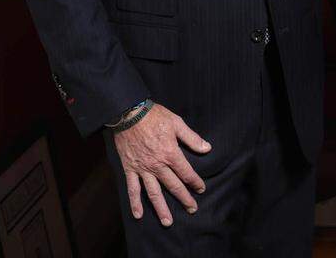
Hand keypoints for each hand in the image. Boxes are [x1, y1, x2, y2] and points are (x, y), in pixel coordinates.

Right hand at [113, 104, 211, 225]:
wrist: (128, 113)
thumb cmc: (154, 116)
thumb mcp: (177, 123)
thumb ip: (192, 138)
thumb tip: (207, 148)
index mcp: (170, 153)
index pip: (186, 173)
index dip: (195, 182)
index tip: (201, 189)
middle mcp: (157, 165)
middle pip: (173, 186)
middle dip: (184, 198)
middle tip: (192, 209)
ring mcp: (142, 169)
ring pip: (153, 192)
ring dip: (161, 208)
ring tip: (167, 222)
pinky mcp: (129, 168)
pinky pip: (132, 188)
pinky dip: (135, 202)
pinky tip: (138, 215)